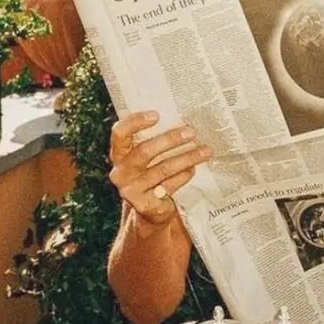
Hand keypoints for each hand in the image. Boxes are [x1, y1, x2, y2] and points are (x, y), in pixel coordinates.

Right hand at [109, 111, 211, 226]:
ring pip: (163, 169)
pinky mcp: (145, 204)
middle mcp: (120, 172)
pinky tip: (194, 169)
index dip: (135, 122)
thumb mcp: (144, 156)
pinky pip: (169, 185)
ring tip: (205, 151)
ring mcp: (131, 190)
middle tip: (191, 132)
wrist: (149, 209)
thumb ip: (151, 139)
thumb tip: (178, 117)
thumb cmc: (149, 172)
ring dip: (187, 158)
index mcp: (118, 154)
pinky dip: (184, 176)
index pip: (120, 134)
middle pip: (145, 151)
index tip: (156, 115)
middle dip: (170, 139)